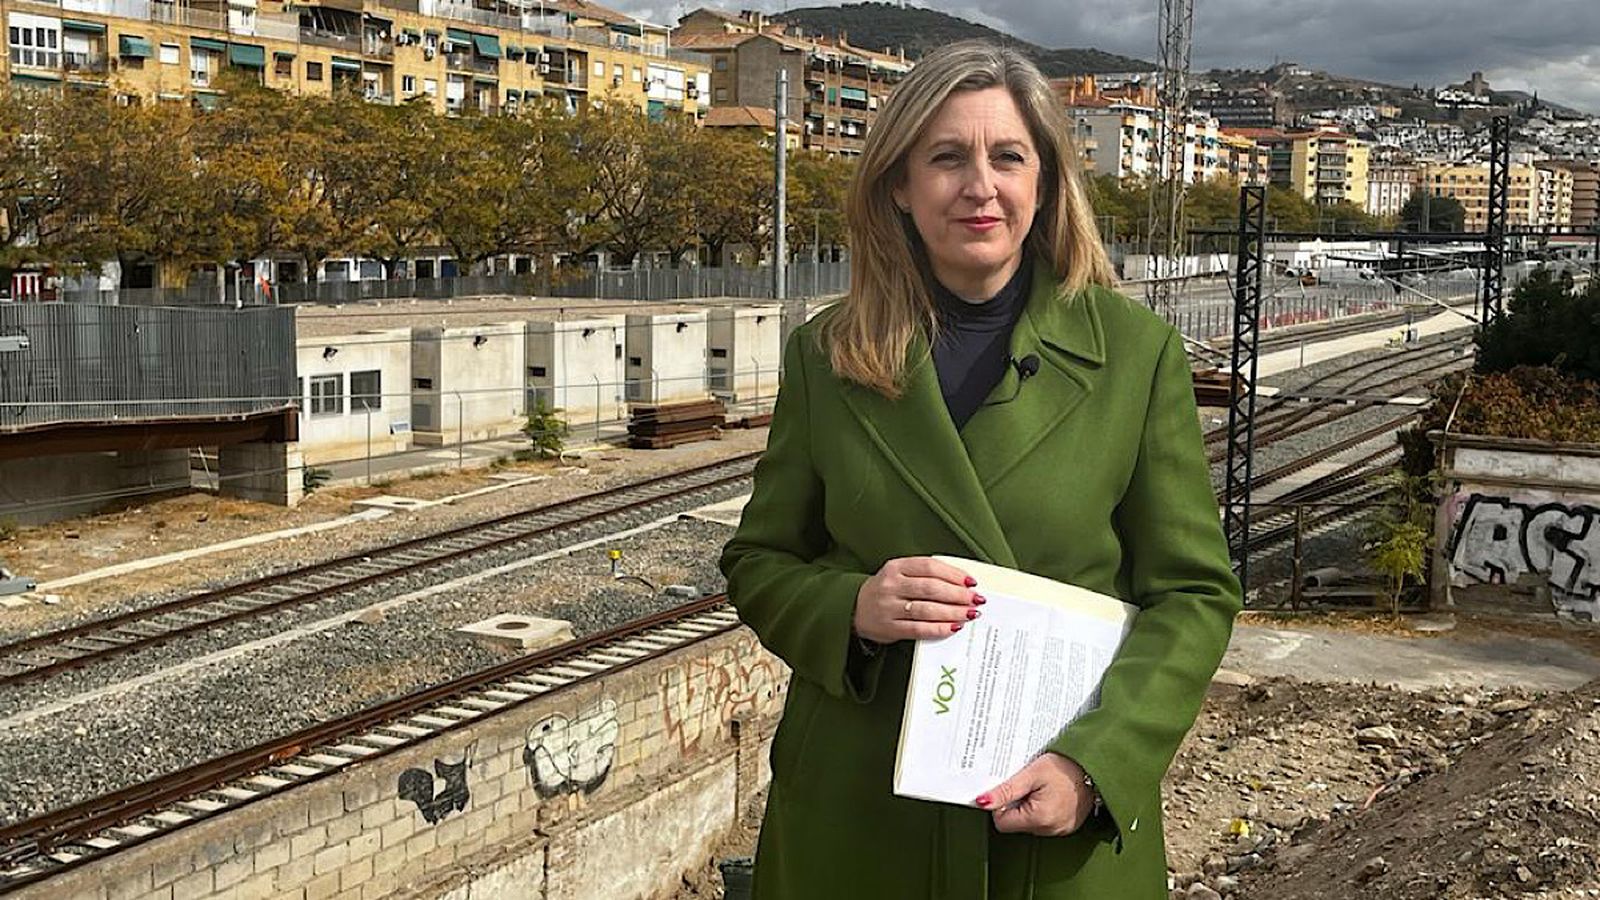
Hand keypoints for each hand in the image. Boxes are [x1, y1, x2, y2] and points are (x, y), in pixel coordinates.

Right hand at [851, 556, 982, 643]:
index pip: (929, 567)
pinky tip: (953, 627)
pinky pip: (919, 628)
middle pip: (931, 588)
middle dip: (958, 595)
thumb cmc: (886, 590)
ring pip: (927, 609)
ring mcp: (889, 607)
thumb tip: (961, 584)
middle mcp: (891, 585)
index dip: (953, 574)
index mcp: (895, 567)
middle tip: (975, 600)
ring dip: (952, 612)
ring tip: (969, 614)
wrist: (854, 608)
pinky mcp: (890, 627)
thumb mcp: (899, 573)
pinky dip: (939, 629)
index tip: (971, 582)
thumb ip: (924, 575)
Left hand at [975, 752, 1096, 836]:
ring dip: (1030, 807)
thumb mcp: (1031, 773)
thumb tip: (982, 801)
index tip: (1011, 788)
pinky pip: (1045, 822)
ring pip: (1029, 823)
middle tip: (1029, 785)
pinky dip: (1043, 809)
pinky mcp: (1067, 826)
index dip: (1001, 805)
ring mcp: (1061, 830)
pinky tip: (1051, 794)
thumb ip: (1005, 790)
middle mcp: (1050, 830)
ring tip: (1042, 788)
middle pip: (1016, 824)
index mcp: (1039, 819)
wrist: (1094, 766)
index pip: (1002, 823)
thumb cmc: (1066, 767)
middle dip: (1017, 804)